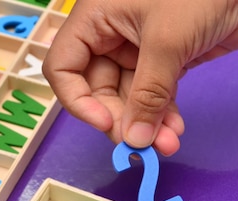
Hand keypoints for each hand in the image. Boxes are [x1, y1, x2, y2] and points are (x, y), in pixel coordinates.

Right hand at [43, 0, 237, 155]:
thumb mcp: (167, 42)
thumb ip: (148, 93)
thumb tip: (134, 139)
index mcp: (95, 19)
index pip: (64, 67)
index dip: (77, 100)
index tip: (105, 123)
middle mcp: (108, 36)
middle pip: (97, 90)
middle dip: (121, 119)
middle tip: (140, 144)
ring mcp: (134, 52)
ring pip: (127, 99)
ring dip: (145, 124)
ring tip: (167, 144)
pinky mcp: (160, 64)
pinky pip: (151, 98)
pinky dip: (161, 116)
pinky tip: (174, 131)